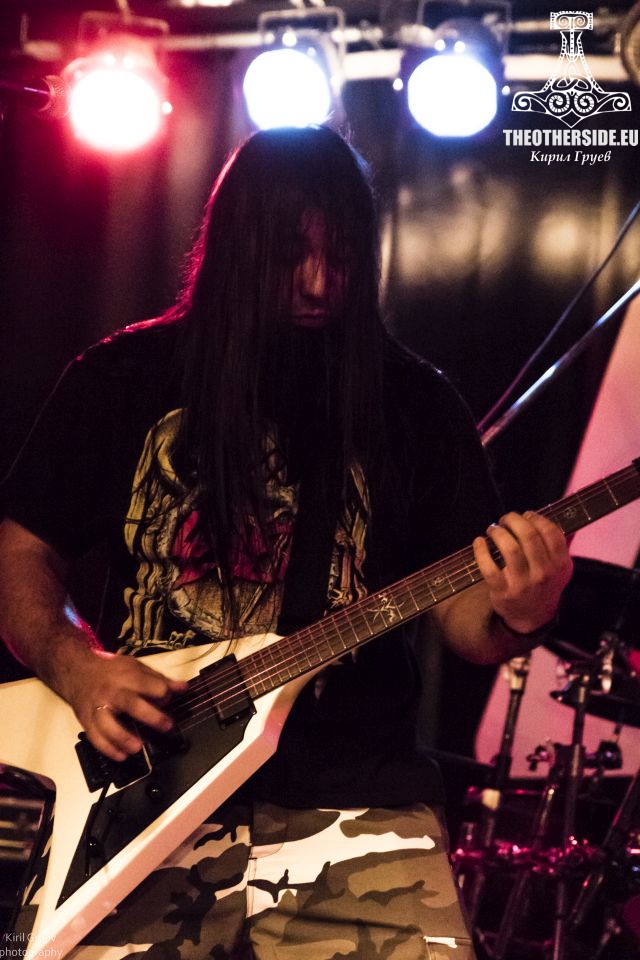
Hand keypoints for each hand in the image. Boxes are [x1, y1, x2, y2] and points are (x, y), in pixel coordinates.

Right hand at [63, 649, 187, 761]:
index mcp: (126, 676)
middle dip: (150, 716)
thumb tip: (183, 688)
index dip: (161, 692)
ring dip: (123, 738)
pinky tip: (121, 756)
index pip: (147, 684)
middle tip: (166, 725)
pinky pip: (95, 737)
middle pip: (129, 704)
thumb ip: (160, 679)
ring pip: (107, 724)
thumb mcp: (136, 668)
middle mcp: (111, 692)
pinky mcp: (87, 720)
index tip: (170, 699)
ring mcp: (97, 707)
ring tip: (138, 748)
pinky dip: (108, 749)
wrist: (79, 672)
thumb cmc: (112, 671)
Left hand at [473, 511, 572, 633]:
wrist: (532, 617)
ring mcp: (523, 583)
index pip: (551, 532)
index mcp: (560, 564)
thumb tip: (546, 516)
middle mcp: (544, 573)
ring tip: (493, 529)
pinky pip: (489, 567)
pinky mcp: (503, 591)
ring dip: (498, 533)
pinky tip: (479, 542)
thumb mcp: (560, 568)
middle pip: (528, 536)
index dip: (536, 518)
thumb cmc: (543, 584)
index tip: (526, 515)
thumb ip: (558, 544)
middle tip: (506, 519)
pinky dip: (481, 551)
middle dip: (514, 520)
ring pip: (510, 548)